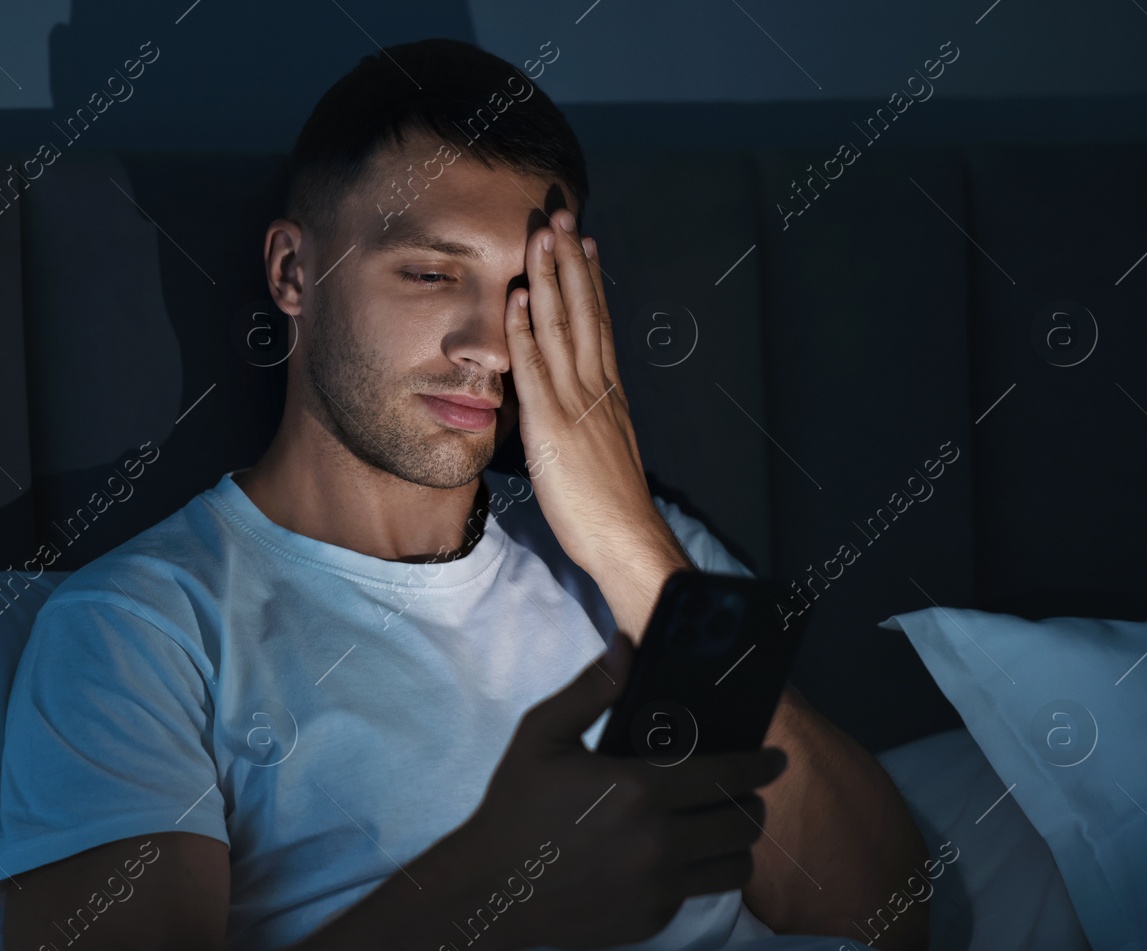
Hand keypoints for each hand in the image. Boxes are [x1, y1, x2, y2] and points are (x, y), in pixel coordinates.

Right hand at [451, 631, 787, 950]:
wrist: (491, 892)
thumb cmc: (516, 806)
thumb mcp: (543, 735)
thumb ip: (592, 689)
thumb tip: (627, 644)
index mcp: (639, 789)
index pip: (728, 775)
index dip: (762, 765)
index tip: (776, 758)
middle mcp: (657, 842)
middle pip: (743, 823)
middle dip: (754, 803)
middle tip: (746, 794)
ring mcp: (657, 887)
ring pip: (735, 867)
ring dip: (736, 844)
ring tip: (721, 830)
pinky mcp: (651, 920)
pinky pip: (696, 895)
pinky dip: (694, 876)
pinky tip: (669, 859)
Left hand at [505, 208, 677, 574]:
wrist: (626, 539)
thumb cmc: (611, 509)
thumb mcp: (604, 452)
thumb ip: (591, 422)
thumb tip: (579, 409)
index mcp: (608, 393)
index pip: (600, 323)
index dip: (590, 280)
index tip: (585, 242)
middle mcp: (595, 387)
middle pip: (584, 311)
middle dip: (572, 260)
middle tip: (564, 214)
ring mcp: (574, 402)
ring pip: (562, 326)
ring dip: (551, 277)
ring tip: (543, 233)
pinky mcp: (551, 424)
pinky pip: (535, 367)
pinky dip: (526, 330)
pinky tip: (520, 295)